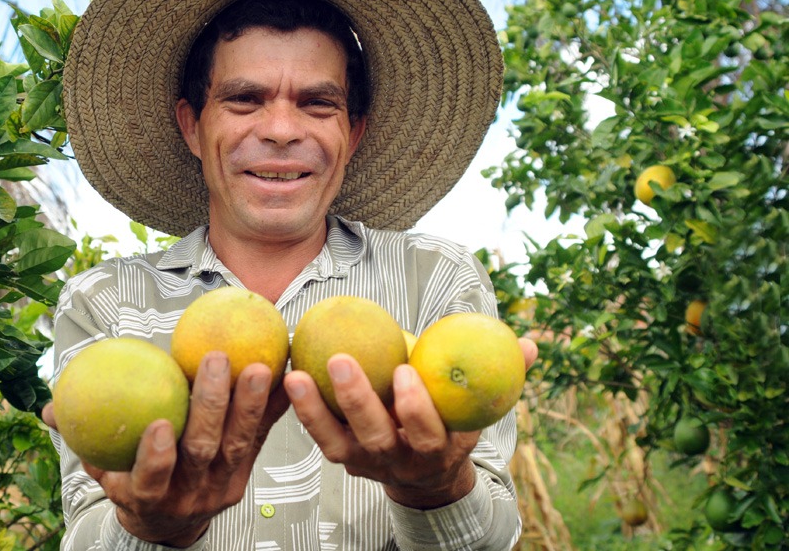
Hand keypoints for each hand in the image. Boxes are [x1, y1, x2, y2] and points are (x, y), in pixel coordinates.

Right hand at [43, 351, 289, 546]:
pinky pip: (263, 437)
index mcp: (148, 494)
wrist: (172, 524)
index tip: (159, 425)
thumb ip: (81, 436)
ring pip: (241, 444)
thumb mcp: (104, 468)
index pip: (151, 480)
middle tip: (216, 359)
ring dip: (250, 403)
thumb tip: (47, 407)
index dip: (155, 458)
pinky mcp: (248, 472)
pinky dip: (273, 407)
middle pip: (204, 451)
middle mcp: (190, 493)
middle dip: (211, 407)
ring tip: (260, 365)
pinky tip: (286, 373)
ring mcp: (223, 485)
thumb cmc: (132, 479)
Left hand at [283, 337, 537, 509]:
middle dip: (358, 401)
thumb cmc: (453, 424)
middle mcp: (398, 460)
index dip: (416, 407)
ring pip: (337, 442)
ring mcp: (366, 463)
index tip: (405, 371)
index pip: (427, 432)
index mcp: (436, 448)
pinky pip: (318, 436)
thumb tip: (530, 342)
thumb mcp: (480, 408)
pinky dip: (301, 411)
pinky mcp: (341, 457)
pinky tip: (286, 376)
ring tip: (297, 374)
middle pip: (376, 437)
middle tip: (341, 359)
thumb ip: (503, 375)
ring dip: (315, 410)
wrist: (427, 475)